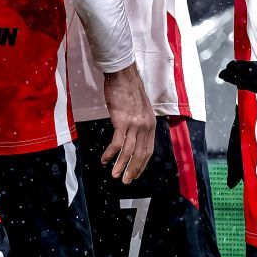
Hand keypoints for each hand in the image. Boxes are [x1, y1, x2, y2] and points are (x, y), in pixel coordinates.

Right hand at [99, 65, 154, 181]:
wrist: (123, 75)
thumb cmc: (129, 90)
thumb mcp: (141, 109)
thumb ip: (140, 123)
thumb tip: (134, 136)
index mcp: (151, 124)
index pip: (149, 150)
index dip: (142, 164)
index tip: (136, 173)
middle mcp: (145, 126)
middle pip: (140, 154)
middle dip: (133, 170)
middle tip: (126, 181)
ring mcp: (134, 124)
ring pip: (129, 151)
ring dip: (122, 165)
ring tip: (116, 176)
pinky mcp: (121, 121)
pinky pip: (117, 143)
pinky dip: (111, 154)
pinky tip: (105, 160)